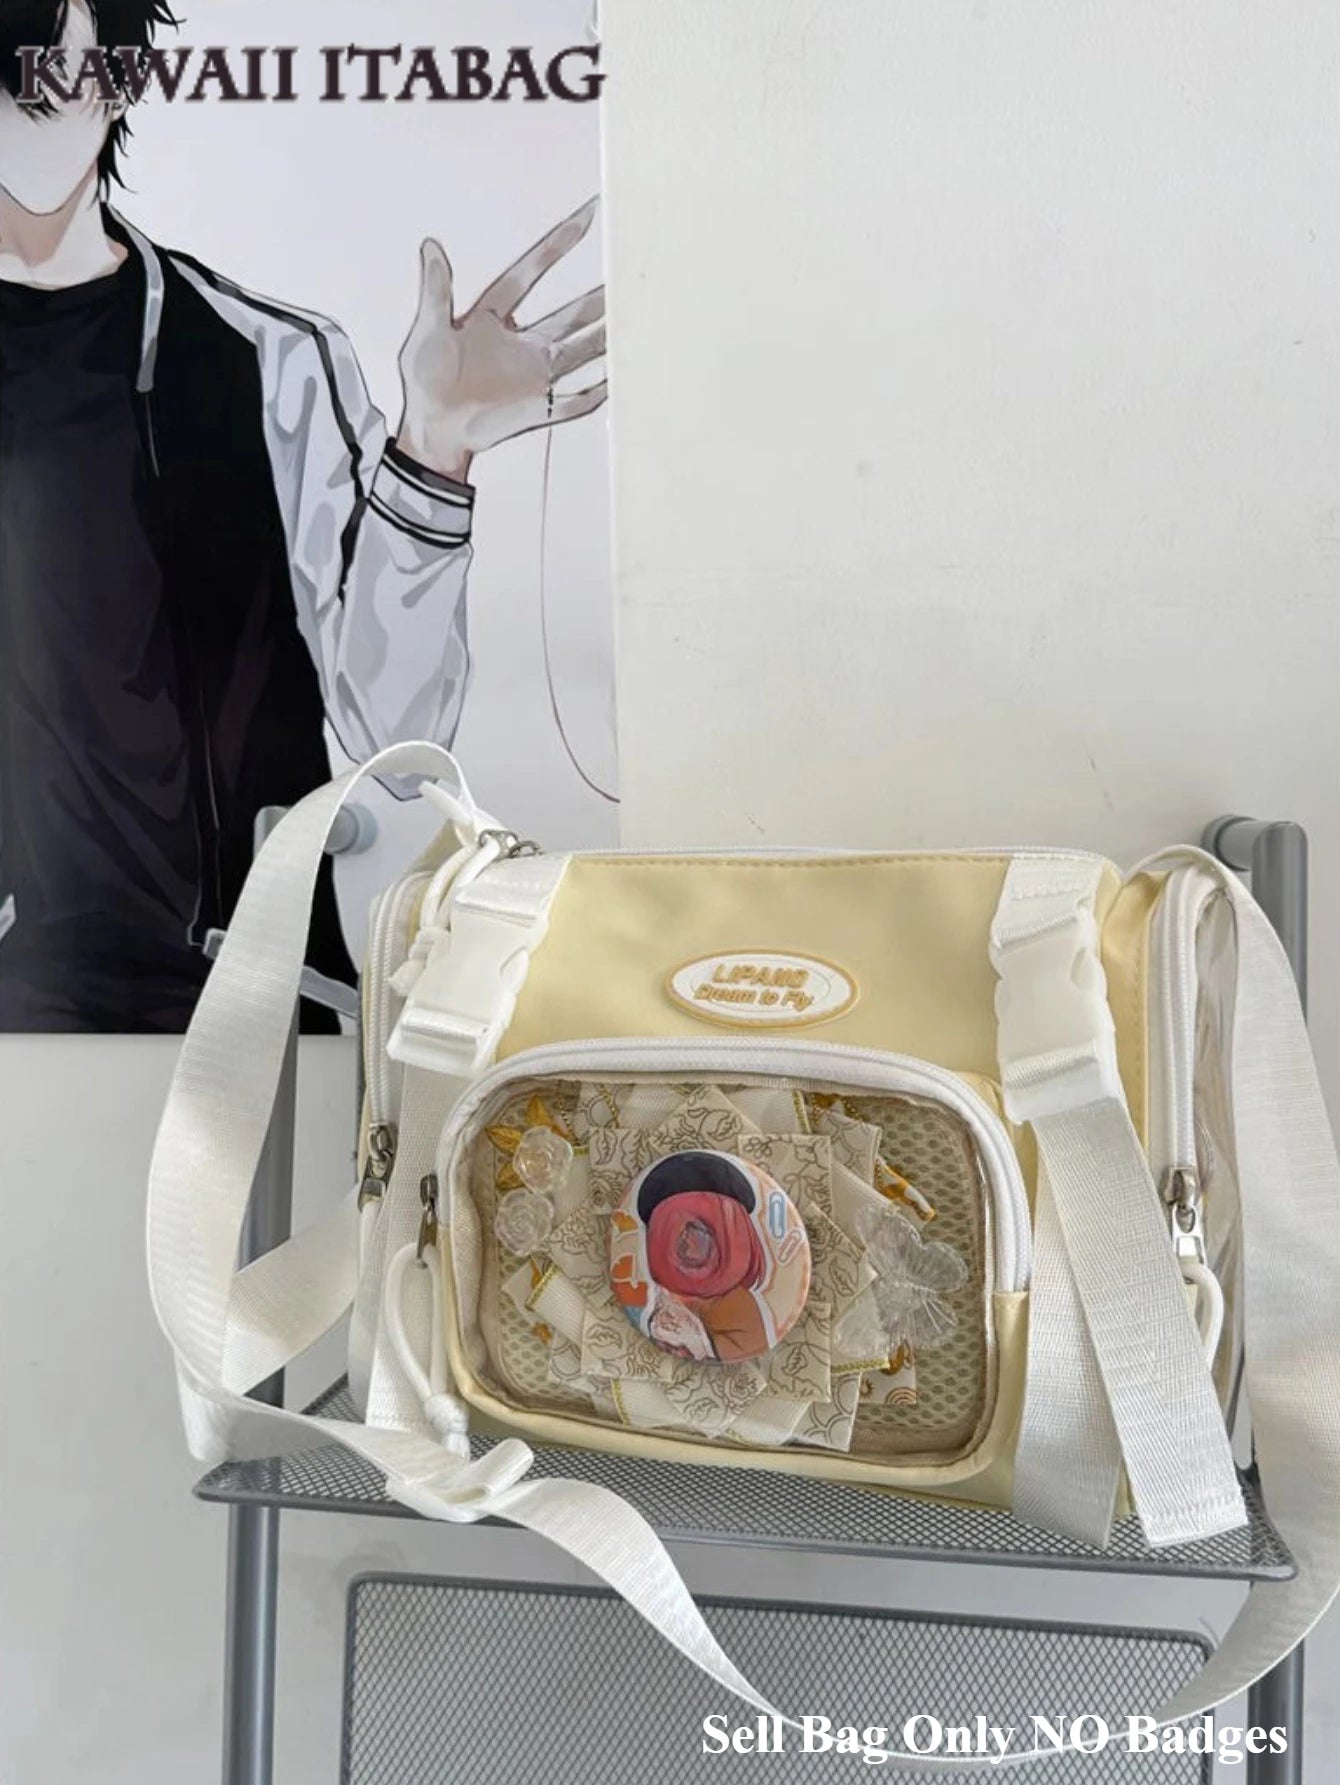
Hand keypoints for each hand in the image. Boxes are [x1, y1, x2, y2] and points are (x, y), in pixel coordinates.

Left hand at [396, 197, 607, 483]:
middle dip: (599, 297)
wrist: (432, 432)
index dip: (558, 244)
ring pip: (581, 351)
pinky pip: (575, 400)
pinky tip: (618, 381)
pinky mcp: (538, 407)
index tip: (586, 217)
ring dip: (606, 338)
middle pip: (570, 314)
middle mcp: (522, 343)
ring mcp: (533, 375)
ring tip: (634, 320)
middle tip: (628, 274)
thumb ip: (436, 290)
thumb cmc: (426, 382)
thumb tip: (430, 246)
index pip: (532, 272)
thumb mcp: (428, 330)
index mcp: (494, 317)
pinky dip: (597, 393)